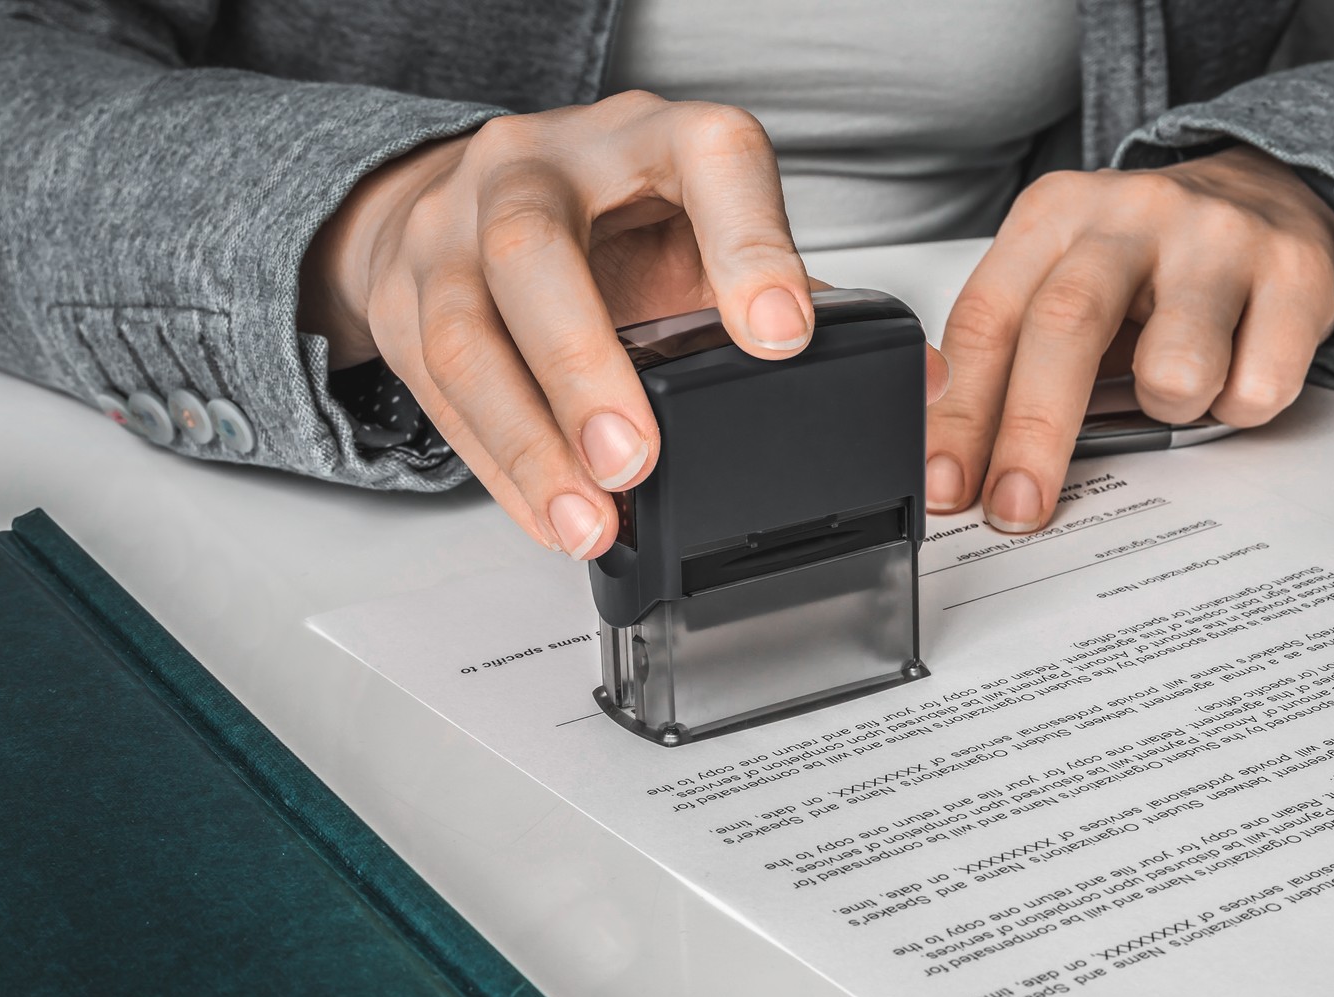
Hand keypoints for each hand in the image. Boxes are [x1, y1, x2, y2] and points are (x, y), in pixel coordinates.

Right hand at [301, 92, 944, 558]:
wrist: (479, 199)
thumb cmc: (622, 221)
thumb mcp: (713, 232)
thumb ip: (802, 296)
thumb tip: (926, 382)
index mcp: (655, 140)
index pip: (710, 163)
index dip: (749, 248)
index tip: (783, 336)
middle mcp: (544, 165)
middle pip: (537, 251)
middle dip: (585, 364)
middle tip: (639, 458)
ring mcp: (458, 224)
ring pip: (471, 329)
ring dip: (529, 439)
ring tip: (590, 518)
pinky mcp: (407, 292)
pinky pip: (438, 386)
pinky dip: (497, 463)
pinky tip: (546, 512)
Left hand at [926, 146, 1333, 531]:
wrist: (1278, 195)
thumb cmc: (1156, 263)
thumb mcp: (1069, 281)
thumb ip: (1015, 353)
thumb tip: (965, 463)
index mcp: (1057, 214)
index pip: (988, 320)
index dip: (961, 414)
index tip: (950, 486)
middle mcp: (1132, 213)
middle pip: (1064, 329)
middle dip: (1033, 437)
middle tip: (1018, 508)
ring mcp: (1218, 238)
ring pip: (1174, 370)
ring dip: (1169, 412)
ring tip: (1176, 391)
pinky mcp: (1296, 272)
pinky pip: (1257, 389)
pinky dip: (1240, 407)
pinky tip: (1236, 371)